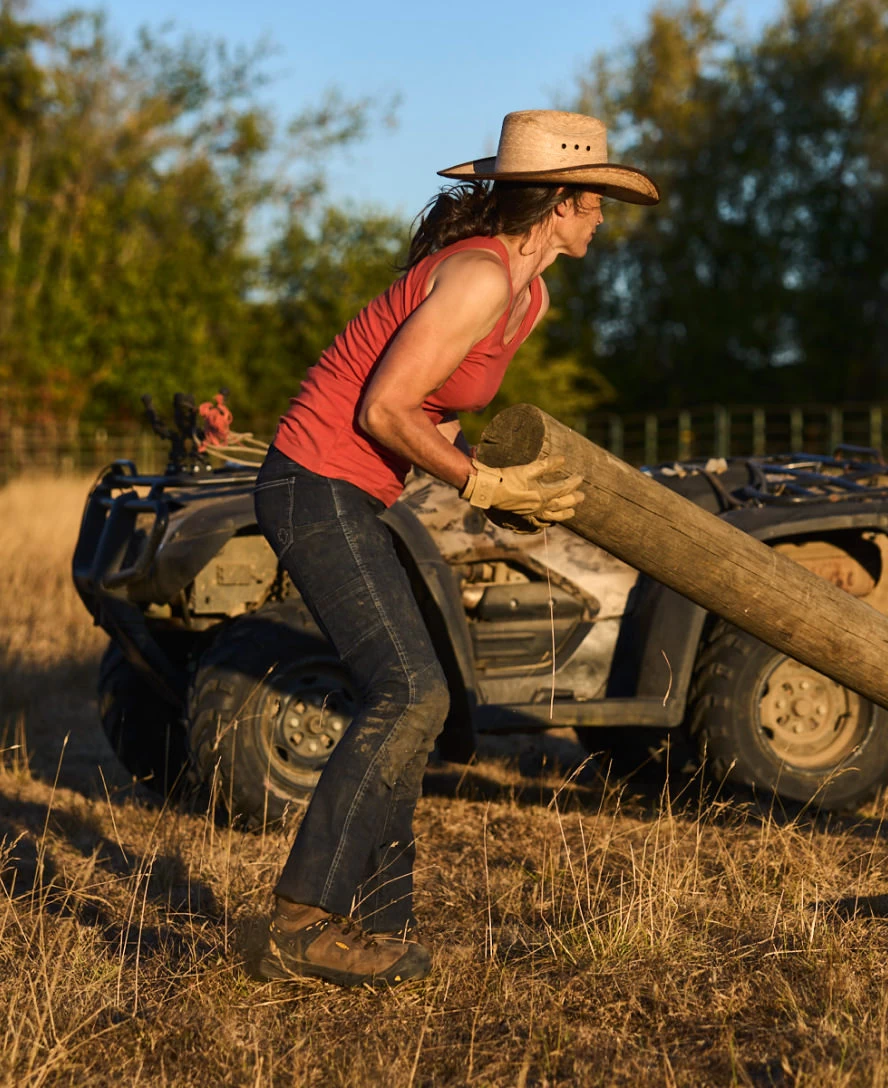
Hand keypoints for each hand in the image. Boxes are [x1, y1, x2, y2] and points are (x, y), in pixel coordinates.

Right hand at [460, 455, 583, 520]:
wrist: (488, 492)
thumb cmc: (507, 479)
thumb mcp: (527, 469)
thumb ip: (546, 465)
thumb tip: (563, 459)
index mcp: (542, 495)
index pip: (564, 489)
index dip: (573, 482)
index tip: (580, 477)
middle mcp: (539, 509)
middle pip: (561, 506)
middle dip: (573, 500)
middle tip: (582, 497)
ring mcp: (530, 517)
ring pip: (551, 519)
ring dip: (562, 515)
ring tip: (571, 513)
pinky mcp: (520, 522)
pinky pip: (534, 527)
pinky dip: (542, 526)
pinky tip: (544, 526)